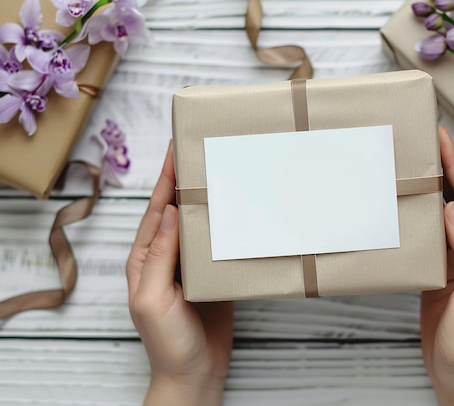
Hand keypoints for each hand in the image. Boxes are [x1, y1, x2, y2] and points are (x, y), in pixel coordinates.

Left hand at [126, 143, 232, 405]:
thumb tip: (169, 214)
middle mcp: (166, 259)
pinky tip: (235, 213)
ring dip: (206, 201)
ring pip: (198, 225)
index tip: (174, 152)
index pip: (156, 212)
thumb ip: (160, 258)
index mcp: (146, 261)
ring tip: (219, 174)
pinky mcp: (211, 277)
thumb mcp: (155, 299)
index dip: (164, 181)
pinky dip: (224, 227)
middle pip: (176, 212)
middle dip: (184, 182)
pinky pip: (216, 245)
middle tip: (198, 153)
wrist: (195, 373)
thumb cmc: (167, 343)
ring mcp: (189, 267)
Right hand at [420, 127, 453, 405]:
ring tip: (408, 167)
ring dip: (425, 192)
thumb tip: (451, 211)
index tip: (441, 139)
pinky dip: (413, 220)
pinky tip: (401, 208)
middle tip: (421, 143)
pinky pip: (425, 238)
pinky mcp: (437, 270)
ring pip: (438, 216)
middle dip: (441, 170)